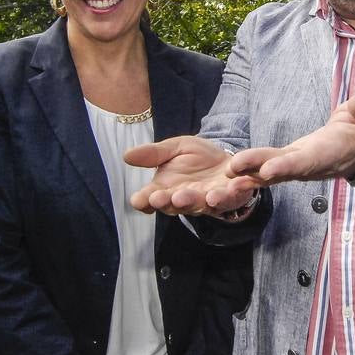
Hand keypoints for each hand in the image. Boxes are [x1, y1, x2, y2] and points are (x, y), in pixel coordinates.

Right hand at [125, 135, 259, 215]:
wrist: (227, 158)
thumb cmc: (196, 157)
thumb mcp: (174, 148)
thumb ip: (153, 154)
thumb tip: (126, 155)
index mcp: (165, 189)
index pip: (149, 198)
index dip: (144, 201)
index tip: (139, 200)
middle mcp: (183, 200)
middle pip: (173, 205)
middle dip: (168, 202)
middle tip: (162, 197)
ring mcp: (205, 202)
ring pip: (199, 205)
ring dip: (193, 202)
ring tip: (188, 196)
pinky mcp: (228, 199)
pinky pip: (228, 199)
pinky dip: (228, 195)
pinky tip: (226, 188)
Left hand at [229, 94, 354, 184]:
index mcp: (333, 152)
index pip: (309, 160)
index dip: (290, 165)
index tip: (270, 169)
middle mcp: (313, 163)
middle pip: (283, 168)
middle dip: (258, 169)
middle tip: (233, 170)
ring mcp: (300, 164)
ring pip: (272, 169)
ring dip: (248, 172)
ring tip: (224, 173)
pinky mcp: (292, 160)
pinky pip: (269, 166)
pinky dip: (250, 170)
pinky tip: (228, 173)